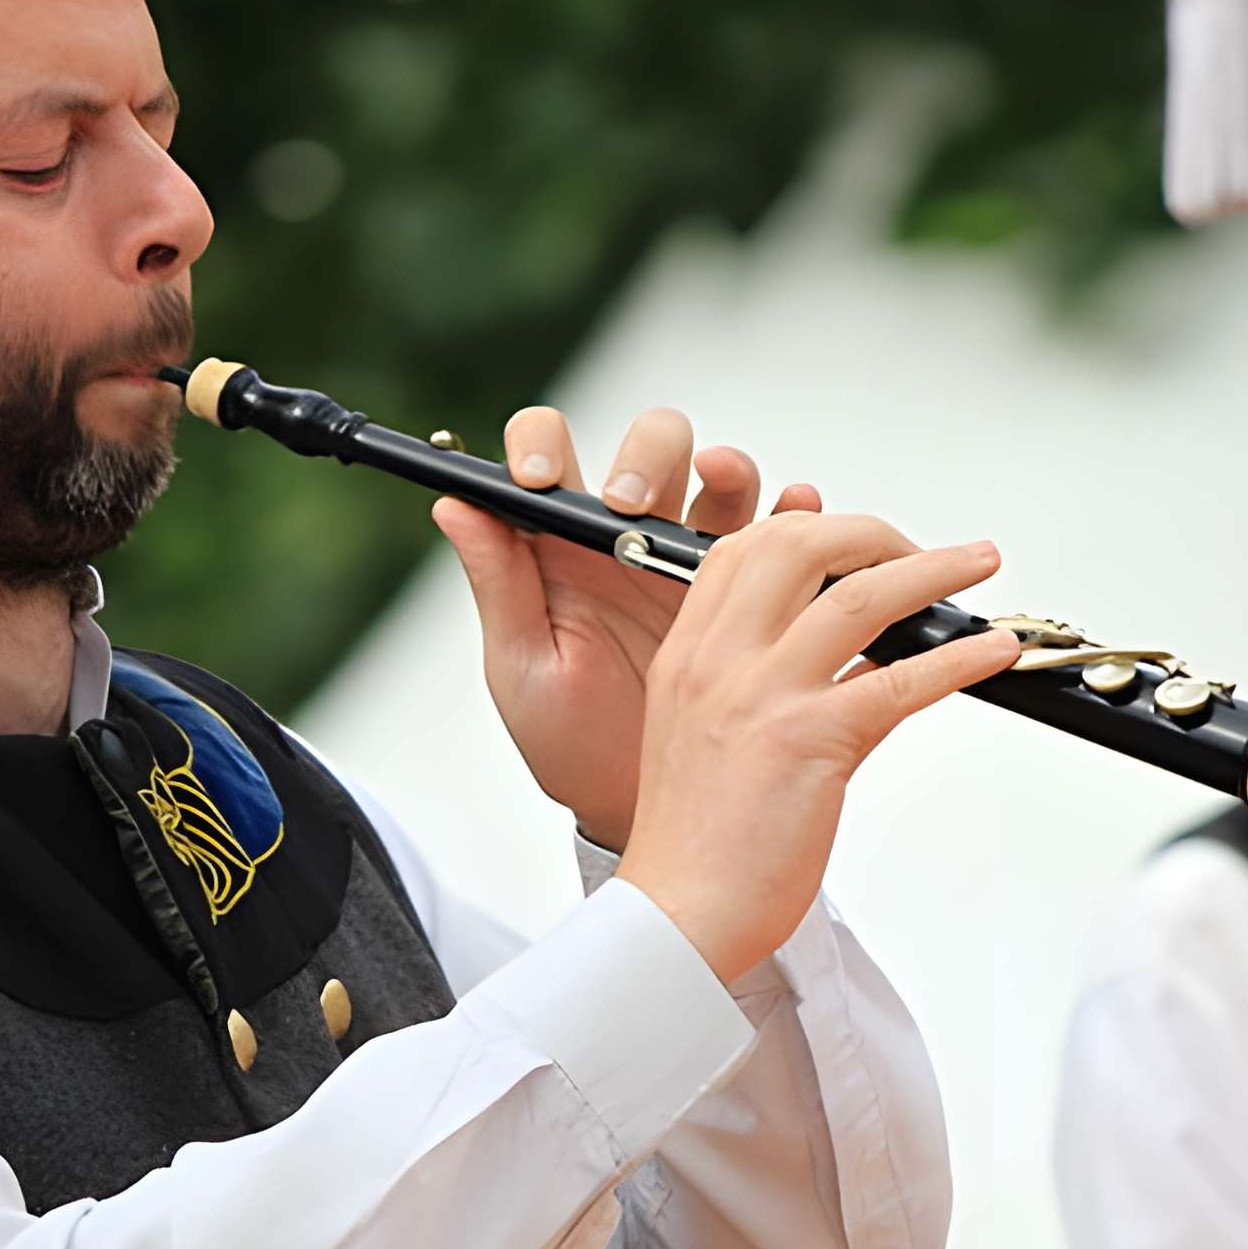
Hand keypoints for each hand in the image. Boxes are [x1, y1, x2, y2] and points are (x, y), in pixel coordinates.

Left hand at [433, 405, 816, 851]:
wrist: (636, 802)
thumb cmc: (569, 739)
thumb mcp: (522, 666)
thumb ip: (497, 582)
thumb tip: (454, 504)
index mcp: (562, 546)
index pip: (548, 456)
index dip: (542, 447)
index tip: (540, 480)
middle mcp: (630, 536)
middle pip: (648, 448)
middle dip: (642, 456)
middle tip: (630, 502)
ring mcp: (692, 557)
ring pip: (719, 477)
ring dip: (726, 468)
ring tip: (722, 479)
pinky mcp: (749, 589)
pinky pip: (780, 533)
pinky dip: (792, 512)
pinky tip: (793, 511)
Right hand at [609, 512, 1018, 978]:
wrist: (679, 913)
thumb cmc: (696, 840)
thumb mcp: (699, 730)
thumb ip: (748, 676)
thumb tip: (823, 643)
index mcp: (690, 654)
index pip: (745, 548)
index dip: (810, 527)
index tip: (858, 541)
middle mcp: (721, 661)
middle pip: (802, 546)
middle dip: (875, 534)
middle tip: (923, 553)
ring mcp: (764, 696)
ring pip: (861, 596)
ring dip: (935, 571)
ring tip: (977, 565)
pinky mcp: (811, 741)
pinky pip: (900, 678)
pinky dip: (959, 657)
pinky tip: (991, 652)